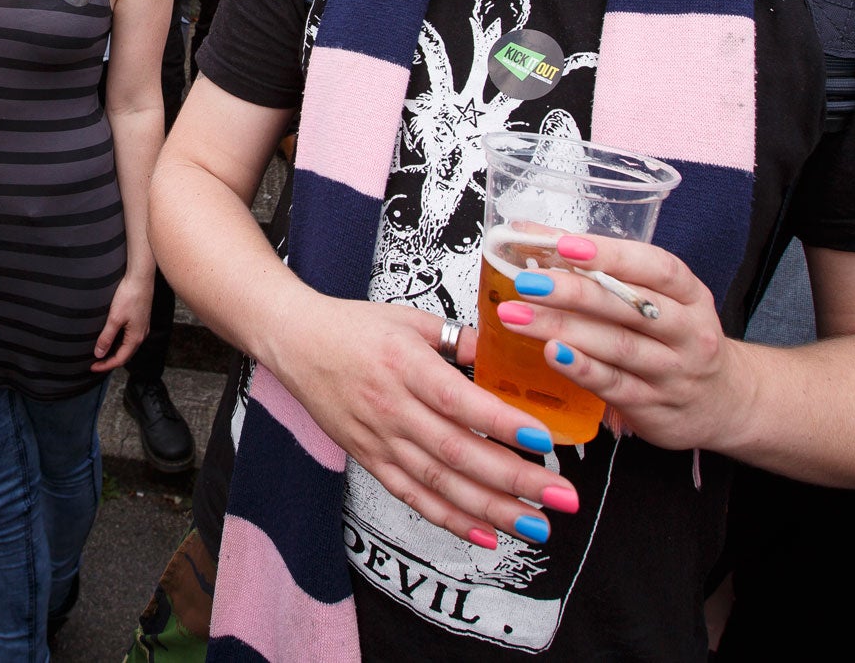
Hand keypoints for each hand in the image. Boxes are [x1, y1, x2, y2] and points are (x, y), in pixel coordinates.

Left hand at [91, 268, 153, 371]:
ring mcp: (141, 327)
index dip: (105, 365)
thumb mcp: (114, 318)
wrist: (141, 278)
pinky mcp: (140, 320)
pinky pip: (129, 338)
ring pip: (127, 347)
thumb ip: (106, 337)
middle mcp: (141, 335)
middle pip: (125, 355)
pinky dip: (118, 343)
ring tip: (101, 353)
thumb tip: (99, 354)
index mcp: (136, 337)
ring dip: (114, 352)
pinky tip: (110, 339)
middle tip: (95, 363)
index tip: (92, 367)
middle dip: (110, 361)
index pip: (120, 359)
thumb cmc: (129, 296)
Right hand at [269, 294, 578, 549]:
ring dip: (490, 509)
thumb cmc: (353, 326)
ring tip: (536, 525)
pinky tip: (485, 533)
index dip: (501, 424)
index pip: (458, 401)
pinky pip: (412, 496)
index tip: (543, 440)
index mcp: (405, 365)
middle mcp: (392, 408)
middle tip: (560, 497)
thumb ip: (462, 340)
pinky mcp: (369, 459)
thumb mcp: (410, 320)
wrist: (294, 341)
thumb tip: (509, 355)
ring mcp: (378, 439)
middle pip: (457, 452)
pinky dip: (448, 518)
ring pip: (439, 482)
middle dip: (514, 480)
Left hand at [491, 234, 749, 452]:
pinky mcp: (654, 406)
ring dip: (563, 328)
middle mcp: (687, 332)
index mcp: (690, 295)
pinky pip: (615, 386)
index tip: (564, 244)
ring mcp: (673, 372)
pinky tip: (552, 354)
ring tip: (518, 317)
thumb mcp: (659, 300)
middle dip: (573, 291)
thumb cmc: (676, 338)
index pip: (656, 267)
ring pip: (617, 346)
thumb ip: (605, 272)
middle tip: (526, 282)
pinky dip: (582, 370)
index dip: (611, 254)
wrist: (726, 404)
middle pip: (629, 307)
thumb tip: (532, 234)